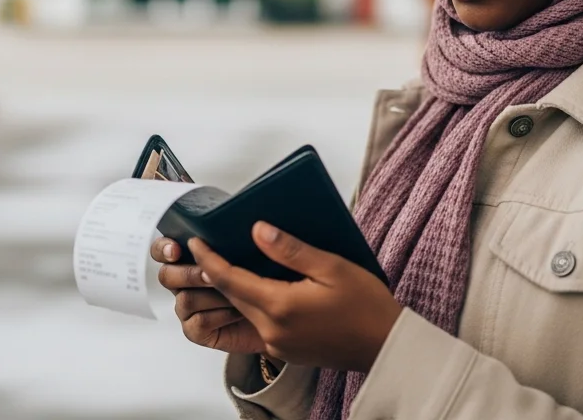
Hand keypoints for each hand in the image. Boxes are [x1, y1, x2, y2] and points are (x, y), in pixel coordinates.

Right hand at [150, 237, 266, 354]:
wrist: (273, 317)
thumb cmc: (261, 281)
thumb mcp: (249, 256)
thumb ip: (234, 244)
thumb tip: (243, 229)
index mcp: (189, 259)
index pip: (162, 250)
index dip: (164, 248)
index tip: (176, 249)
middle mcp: (184, 283)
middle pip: (167, 276)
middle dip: (189, 274)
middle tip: (210, 274)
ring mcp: (188, 308)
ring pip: (185, 299)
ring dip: (213, 295)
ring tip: (239, 293)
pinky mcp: (196, 331)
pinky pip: (199, 322)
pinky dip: (220, 315)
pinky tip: (239, 311)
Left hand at [190, 222, 402, 372]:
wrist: (385, 345)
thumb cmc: (366, 305)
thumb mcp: (332, 267)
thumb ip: (291, 249)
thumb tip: (257, 230)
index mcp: (280, 306)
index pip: (230, 279)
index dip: (209, 259)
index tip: (197, 243)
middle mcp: (272, 330)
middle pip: (232, 296)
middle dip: (215, 273)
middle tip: (206, 249)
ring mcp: (277, 345)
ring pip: (243, 311)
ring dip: (233, 289)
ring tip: (228, 265)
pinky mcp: (285, 352)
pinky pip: (258, 324)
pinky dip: (251, 304)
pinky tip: (258, 288)